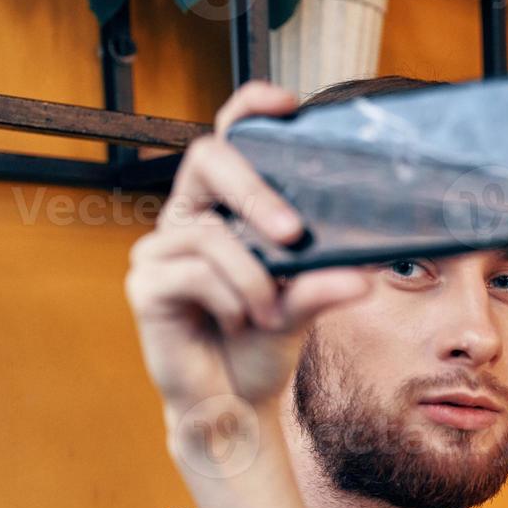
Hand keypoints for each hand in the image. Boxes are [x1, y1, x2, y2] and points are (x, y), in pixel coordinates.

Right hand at [125, 80, 369, 418]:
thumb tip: (362, 273)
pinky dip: (228, 299)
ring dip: (253, 279)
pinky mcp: (145, 284)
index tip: (286, 105)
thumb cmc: (261, 344)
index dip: (249, 109)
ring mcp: (159, 249)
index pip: (228, 141)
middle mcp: (186, 218)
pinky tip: (235, 321)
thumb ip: (324, 283)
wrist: (234, 403)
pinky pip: (192, 273)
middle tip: (293, 233)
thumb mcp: (304, 307)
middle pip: (208, 159)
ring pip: (210, 234)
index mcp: (222, 210)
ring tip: (268, 314)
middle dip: (255, 192)